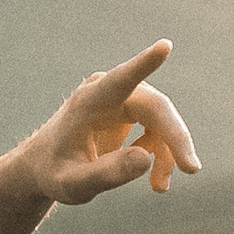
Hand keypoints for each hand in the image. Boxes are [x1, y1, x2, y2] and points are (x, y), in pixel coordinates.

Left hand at [17, 41, 202, 208]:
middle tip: (191, 168)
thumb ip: (107, 174)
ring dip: (167, 153)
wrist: (42, 166)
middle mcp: (106, 91)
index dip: (144, 65)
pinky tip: (156, 180)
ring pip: (162, 119)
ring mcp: (120, 97)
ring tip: (159, 187)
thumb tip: (146, 158)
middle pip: (155, 107)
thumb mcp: (74, 184)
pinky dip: (161, 154)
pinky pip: (159, 128)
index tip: (164, 46)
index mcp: (88, 102)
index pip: (120, 80)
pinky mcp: (130, 108)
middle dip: (175, 138)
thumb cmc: (53, 173)